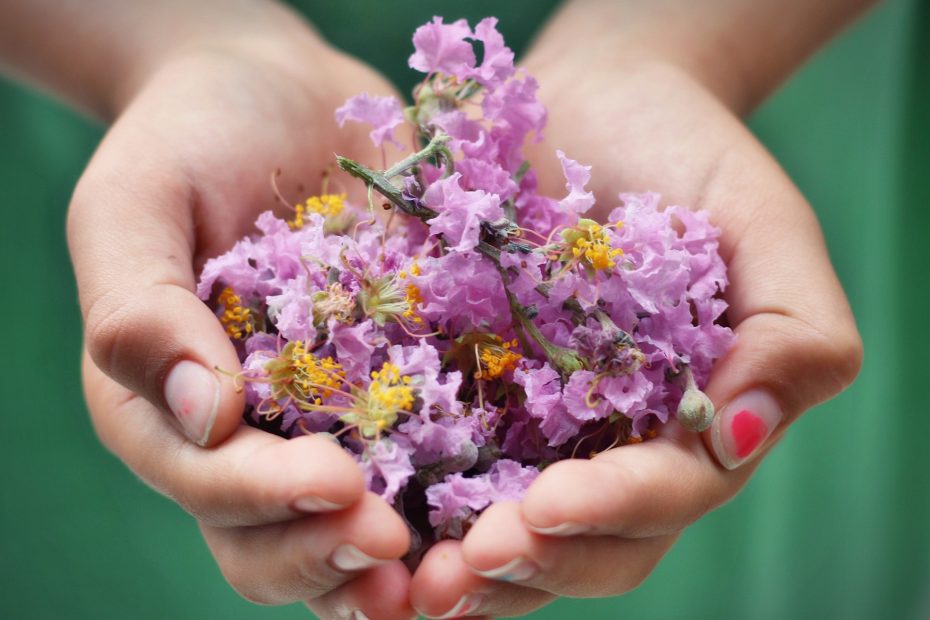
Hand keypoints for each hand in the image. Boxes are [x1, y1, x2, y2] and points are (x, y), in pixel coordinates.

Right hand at [68, 19, 415, 618]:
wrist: (281, 94)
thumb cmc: (192, 136)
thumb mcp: (137, 204)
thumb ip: (142, 309)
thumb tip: (203, 416)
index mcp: (166, 408)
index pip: (208, 483)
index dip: (268, 498)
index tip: (335, 480)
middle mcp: (248, 435)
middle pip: (276, 537)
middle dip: (332, 551)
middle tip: (397, 548)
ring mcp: (328, 418)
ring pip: (349, 526)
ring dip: (394, 563)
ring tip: (454, 572)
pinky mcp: (400, 388)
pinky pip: (427, 459)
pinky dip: (458, 497)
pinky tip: (506, 502)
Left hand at [407, 58, 862, 619]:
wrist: (596, 100)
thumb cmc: (689, 153)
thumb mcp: (765, 224)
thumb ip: (794, 332)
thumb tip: (742, 437)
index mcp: (691, 421)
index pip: (661, 496)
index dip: (608, 515)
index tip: (541, 508)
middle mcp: (615, 442)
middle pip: (586, 542)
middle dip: (528, 564)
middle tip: (456, 574)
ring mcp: (541, 427)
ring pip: (515, 531)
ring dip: (468, 570)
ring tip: (407, 584)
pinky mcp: (472, 395)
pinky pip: (446, 465)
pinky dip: (416, 507)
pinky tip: (365, 516)